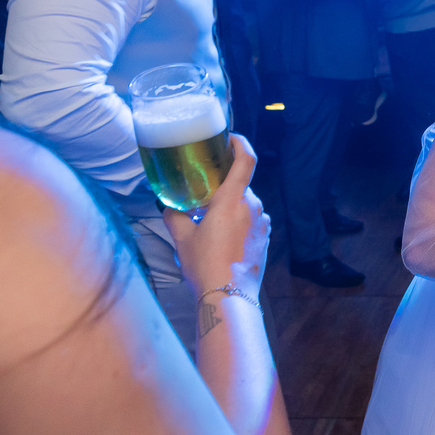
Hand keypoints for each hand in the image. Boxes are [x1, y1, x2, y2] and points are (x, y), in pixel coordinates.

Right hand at [163, 134, 270, 297]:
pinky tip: (224, 238)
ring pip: (245, 204)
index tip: (231, 138)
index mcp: (232, 200)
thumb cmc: (204, 264)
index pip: (246, 160)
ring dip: (231, 207)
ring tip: (211, 223)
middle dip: (224, 186)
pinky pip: (252, 220)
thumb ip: (174, 215)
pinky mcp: (266, 237)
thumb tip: (168, 205)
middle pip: (241, 185)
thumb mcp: (182, 238)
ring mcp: (263, 222)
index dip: (241, 143)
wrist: (229, 296)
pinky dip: (239, 222)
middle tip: (204, 194)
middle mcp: (252, 206)